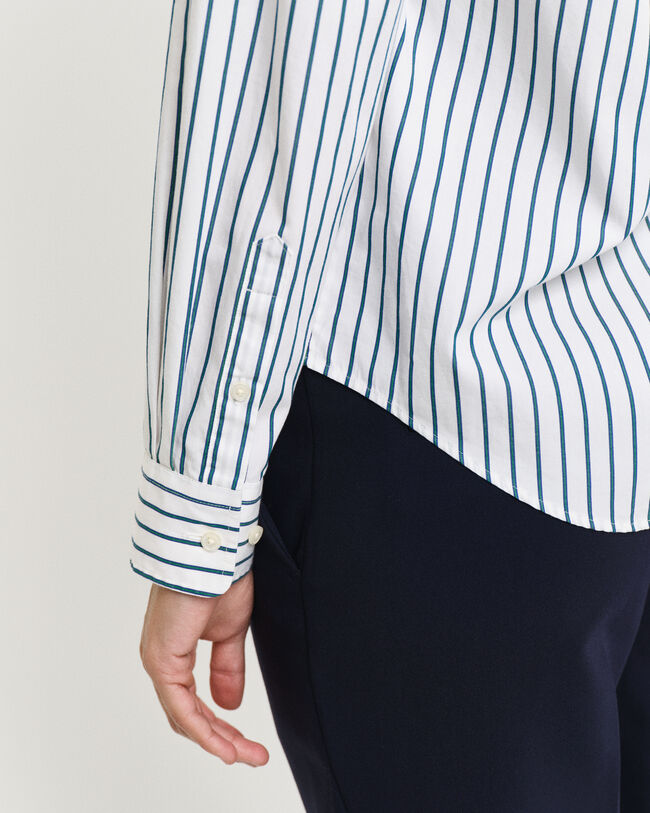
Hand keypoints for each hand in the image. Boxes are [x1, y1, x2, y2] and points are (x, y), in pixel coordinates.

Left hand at [138, 571, 268, 766]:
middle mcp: (161, 660)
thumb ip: (227, 668)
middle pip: (188, 716)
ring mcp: (158, 661)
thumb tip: (229, 705)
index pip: (192, 703)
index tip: (248, 744)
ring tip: (247, 756)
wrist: (215, 553)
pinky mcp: (162, 661)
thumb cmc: (221, 579)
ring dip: (217, 740)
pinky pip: (182, 707)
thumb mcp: (231, 632)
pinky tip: (226, 746)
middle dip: (223, 739)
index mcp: (174, 652)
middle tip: (254, 756)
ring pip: (184, 717)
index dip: (220, 727)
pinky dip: (205, 730)